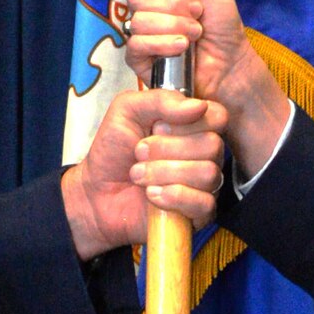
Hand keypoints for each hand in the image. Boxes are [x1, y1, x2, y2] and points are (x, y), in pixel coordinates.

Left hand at [62, 89, 227, 258]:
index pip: (217, 116)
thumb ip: (160, 99)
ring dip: (164, 173)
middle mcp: (205, 154)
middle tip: (139, 152)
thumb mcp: (127, 110)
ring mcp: (205, 185)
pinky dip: (173, 197)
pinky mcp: (199, 214)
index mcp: (194, 126)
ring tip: (139, 175)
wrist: (96, 192)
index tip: (157, 127)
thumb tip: (198, 106)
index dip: (188, 122)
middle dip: (167, 149)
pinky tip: (152, 195)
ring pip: (207, 173)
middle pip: (212, 145)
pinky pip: (204, 203)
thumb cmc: (114, 151)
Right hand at [124, 0, 289, 175]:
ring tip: (195, 34)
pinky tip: (182, 48)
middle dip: (173, 5)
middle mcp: (146, 10)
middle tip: (197, 14)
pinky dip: (162, 44)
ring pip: (139, 21)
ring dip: (174, 26)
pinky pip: (136, 45)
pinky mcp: (140, 60)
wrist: (232, 62)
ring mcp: (141, 35)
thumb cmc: (222, 24)